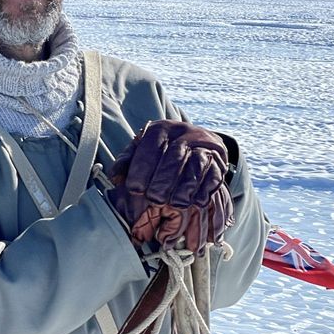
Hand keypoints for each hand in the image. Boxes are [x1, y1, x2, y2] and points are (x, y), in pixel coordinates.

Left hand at [108, 120, 230, 247]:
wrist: (195, 142)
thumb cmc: (160, 152)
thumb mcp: (140, 152)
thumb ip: (127, 163)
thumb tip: (115, 178)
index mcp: (161, 129)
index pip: (151, 147)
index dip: (142, 168)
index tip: (134, 189)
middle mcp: (184, 133)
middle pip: (175, 156)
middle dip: (164, 180)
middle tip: (155, 200)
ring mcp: (204, 145)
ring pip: (196, 165)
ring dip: (186, 187)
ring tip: (176, 204)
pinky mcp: (219, 158)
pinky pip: (215, 174)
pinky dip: (206, 190)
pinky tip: (196, 203)